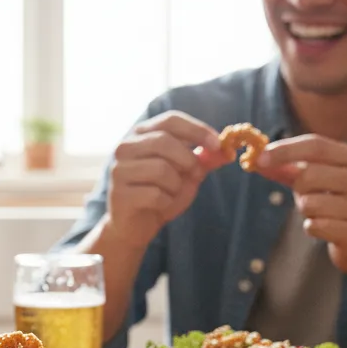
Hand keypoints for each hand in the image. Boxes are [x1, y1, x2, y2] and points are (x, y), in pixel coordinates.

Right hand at [104, 111, 227, 247]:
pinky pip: (154, 194)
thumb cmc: (160, 196)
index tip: (218, 144)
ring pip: (161, 169)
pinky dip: (166, 202)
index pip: (170, 120)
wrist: (134, 228)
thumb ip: (204, 161)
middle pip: (164, 141)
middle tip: (195, 175)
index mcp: (141, 135)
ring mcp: (119, 170)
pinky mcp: (119, 194)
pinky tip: (160, 206)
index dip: (197, 130)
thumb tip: (227, 151)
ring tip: (171, 194)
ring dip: (176, 185)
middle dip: (188, 160)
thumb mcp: (187, 175)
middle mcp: (125, 147)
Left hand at [255, 135, 346, 276]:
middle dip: (298, 189)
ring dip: (305, 210)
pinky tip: (328, 229)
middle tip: (309, 197)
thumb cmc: (338, 204)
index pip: (316, 145)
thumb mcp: (321, 181)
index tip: (259, 157)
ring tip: (322, 214)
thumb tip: (257, 161)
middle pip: (308, 175)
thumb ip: (290, 169)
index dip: (285, 150)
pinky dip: (312, 228)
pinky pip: (314, 226)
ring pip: (308, 203)